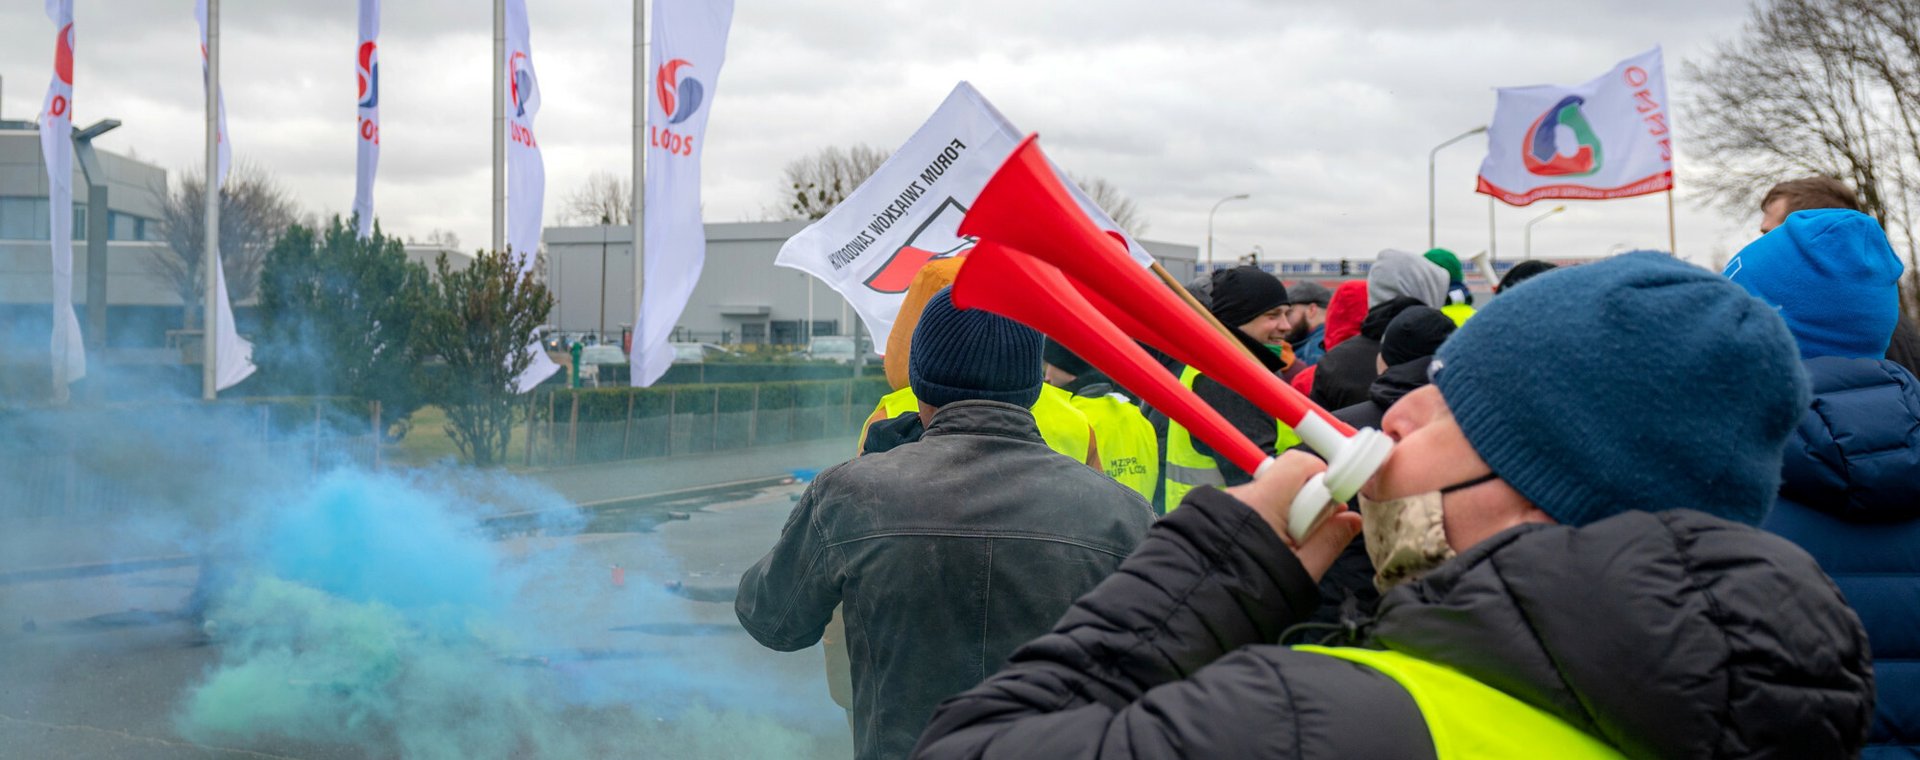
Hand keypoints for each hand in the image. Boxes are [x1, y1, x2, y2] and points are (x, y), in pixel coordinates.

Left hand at [1223, 451, 1362, 581]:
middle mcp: (1242, 495)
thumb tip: (1352, 520)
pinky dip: (1264, 522)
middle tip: (1311, 534)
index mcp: (1264, 502)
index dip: (1323, 479)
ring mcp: (1227, 503)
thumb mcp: (1302, 570)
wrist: (1203, 607)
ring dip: (1285, 515)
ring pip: (1270, 496)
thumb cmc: (1252, 593)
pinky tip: (1264, 549)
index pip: (1300, 464)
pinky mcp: (1218, 514)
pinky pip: (1253, 507)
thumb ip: (1330, 540)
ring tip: (1283, 550)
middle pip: (1286, 481)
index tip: (1334, 506)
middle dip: (1306, 502)